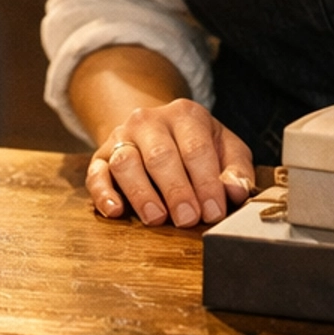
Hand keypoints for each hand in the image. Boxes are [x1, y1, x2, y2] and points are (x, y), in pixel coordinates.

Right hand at [87, 98, 253, 228]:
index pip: (196, 148)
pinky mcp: (101, 156)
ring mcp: (122, 136)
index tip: (213, 212)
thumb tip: (235, 191)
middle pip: (161, 155)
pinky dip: (103, 193)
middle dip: (176, 191)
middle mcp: (149, 120)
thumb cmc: (198, 146)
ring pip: (126, 162)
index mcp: (185, 114)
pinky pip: (96, 173)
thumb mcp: (226, 149)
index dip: (206, 182)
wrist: (157, 129)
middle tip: (188, 220)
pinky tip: (116, 211)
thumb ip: (236, 170)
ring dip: (141, 193)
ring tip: (157, 218)